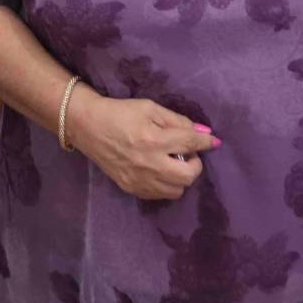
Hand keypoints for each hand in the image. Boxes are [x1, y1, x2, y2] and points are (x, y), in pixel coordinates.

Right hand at [67, 90, 217, 201]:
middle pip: (189, 175)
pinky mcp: (131, 188)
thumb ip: (177, 121)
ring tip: (172, 162)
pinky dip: (166, 184)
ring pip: (177, 190)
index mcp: (153, 139)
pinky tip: (159, 170)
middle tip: (187, 153)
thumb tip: (203, 132)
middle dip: (195, 164)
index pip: (190, 143)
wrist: (87, 126)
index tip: (214, 141)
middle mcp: (148, 163)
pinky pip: (161, 195)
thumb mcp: (150, 108)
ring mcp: (139, 180)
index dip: (206, 141)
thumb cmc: (120, 112)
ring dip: (181, 176)